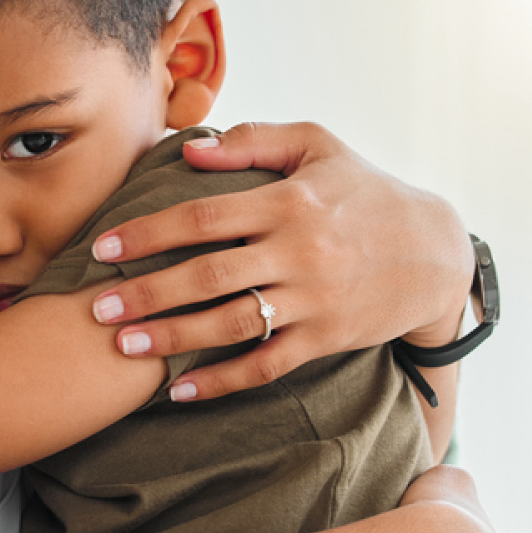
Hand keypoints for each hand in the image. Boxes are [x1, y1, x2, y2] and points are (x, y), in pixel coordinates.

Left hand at [90, 121, 475, 398]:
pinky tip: (181, 391)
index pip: (204, 218)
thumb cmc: (365, 191)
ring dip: (174, 339)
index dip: (149, 233)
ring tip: (125, 347)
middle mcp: (299, 252)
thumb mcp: (318, 146)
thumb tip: (192, 148)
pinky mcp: (326, 338)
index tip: (104, 248)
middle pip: (208, 276)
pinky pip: (267, 365)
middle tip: (96, 308)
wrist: (435, 251)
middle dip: (147, 293)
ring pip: (231, 325)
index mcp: (289, 202)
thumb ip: (253, 141)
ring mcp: (314, 300)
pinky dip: (223, 381)